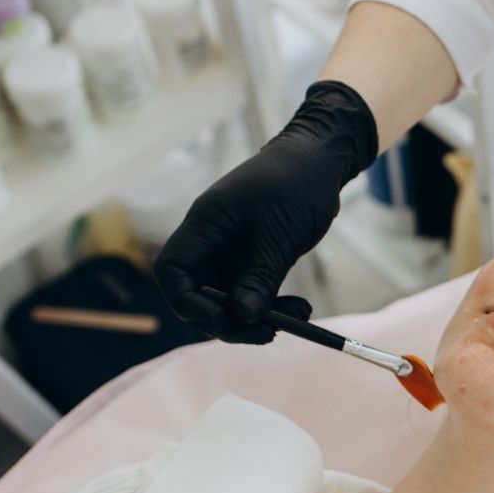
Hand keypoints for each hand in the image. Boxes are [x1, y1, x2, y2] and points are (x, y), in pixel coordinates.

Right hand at [154, 81, 377, 342]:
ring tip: (297, 318)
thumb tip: (242, 318)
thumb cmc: (295, 183)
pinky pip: (252, 291)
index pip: (172, 271)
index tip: (222, 319)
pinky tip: (300, 311)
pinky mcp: (253, 257)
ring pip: (229, 298)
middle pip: (199, 293)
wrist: (321, 159)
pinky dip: (272, 305)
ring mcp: (231, 250)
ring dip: (257, 315)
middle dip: (229, 319)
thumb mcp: (278, 235)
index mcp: (204, 225)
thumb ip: (259, 278)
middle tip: (267, 333)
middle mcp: (210, 240)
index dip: (187, 302)